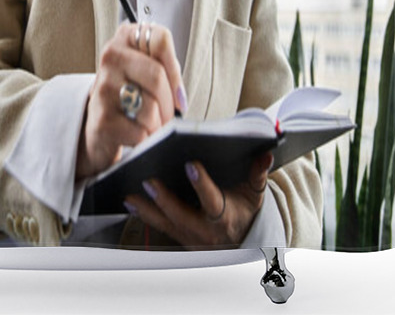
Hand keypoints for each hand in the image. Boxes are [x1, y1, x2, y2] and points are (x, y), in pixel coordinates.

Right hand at [76, 21, 186, 178]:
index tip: (178, 91)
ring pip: (150, 106)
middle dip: (169, 103)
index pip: (160, 40)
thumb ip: (164, 68)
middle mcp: (111, 56)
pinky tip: (138, 136)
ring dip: (158, 123)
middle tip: (170, 116)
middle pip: (157, 75)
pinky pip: (140, 130)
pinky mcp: (102, 118)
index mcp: (125, 38)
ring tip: (153, 125)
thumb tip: (180, 96)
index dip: (175, 70)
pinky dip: (146, 138)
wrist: (101, 127)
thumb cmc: (130, 95)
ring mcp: (103, 86)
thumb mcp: (144, 70)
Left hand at [124, 151, 274, 248]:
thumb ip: (258, 174)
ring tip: (131, 195)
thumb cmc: (245, 210)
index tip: (190, 165)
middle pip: (182, 216)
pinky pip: (159, 227)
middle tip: (149, 181)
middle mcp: (205, 231)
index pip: (212, 201)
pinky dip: (144, 215)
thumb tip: (265, 154)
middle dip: (165, 200)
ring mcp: (189, 236)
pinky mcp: (178, 237)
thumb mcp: (254, 195)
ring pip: (165, 224)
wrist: (240, 241)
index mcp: (225, 218)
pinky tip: (130, 203)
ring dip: (147, 210)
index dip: (202, 185)